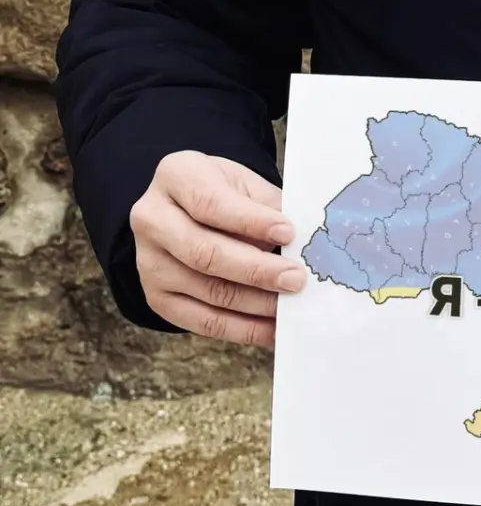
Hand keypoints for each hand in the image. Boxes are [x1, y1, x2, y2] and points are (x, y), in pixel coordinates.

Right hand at [129, 150, 304, 348]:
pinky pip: (202, 321)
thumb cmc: (226, 194)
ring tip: (290, 305)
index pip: (210, 203)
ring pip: (206, 290)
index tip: (289, 232)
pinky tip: (273, 329)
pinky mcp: (158, 297)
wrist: (187, 212)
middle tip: (295, 278)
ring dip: (255, 303)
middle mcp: (152, 218)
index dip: (250, 221)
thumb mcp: (245, 184)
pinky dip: (242, 329)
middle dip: (256, 270)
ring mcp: (150, 262)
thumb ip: (270, 207)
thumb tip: (306, 242)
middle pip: (204, 252)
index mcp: (176, 176)